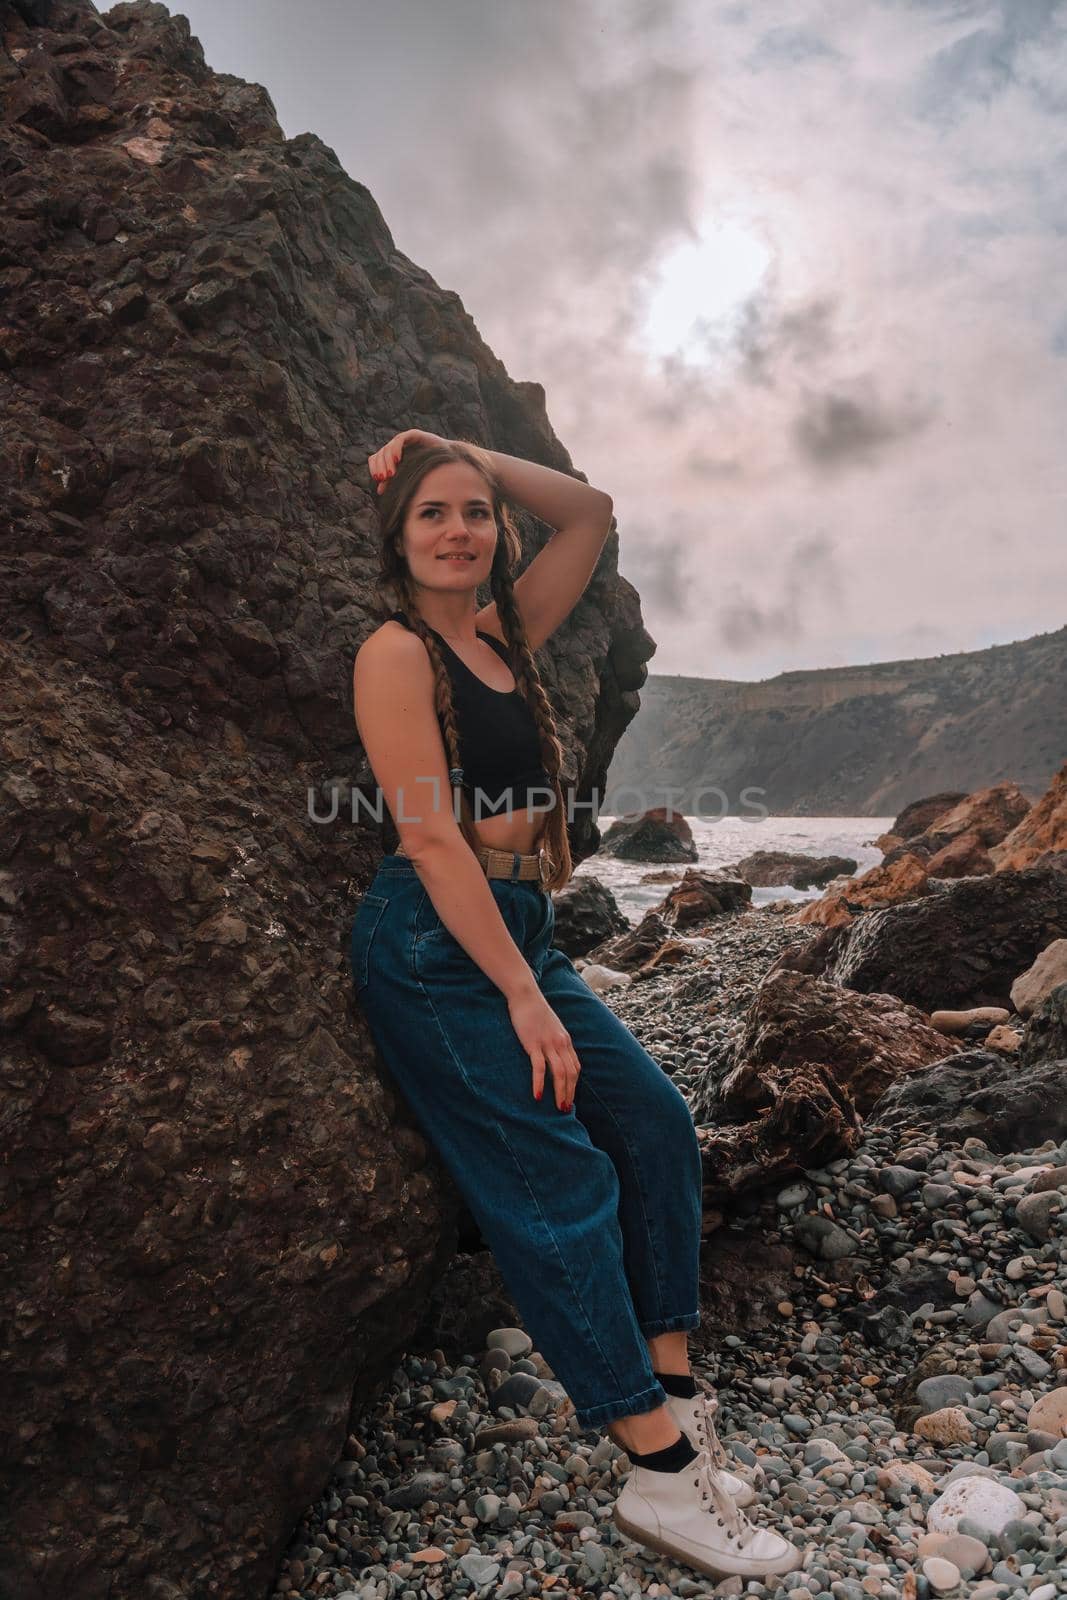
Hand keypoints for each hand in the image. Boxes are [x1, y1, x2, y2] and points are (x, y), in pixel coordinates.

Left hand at [368, 429, 445, 492]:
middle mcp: (396, 447)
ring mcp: (404, 439)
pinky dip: (396, 449)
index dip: (374, 468)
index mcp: (391, 456)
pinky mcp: (413, 434)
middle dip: (380, 467)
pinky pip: (400, 440)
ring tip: (391, 474)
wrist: (449, 460)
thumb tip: (379, 490)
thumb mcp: (409, 477)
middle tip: (383, 478)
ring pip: (388, 448)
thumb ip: (394, 481)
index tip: (378, 480)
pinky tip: (397, 460)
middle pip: (380, 453)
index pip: (376, 459)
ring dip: (387, 461)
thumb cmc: (430, 470)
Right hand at [507, 986, 581, 1110]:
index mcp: (565, 1041)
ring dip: (560, 1092)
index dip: (574, 1085)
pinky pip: (539, 1067)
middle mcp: (560, 1044)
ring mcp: (548, 1044)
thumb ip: (554, 1041)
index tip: (569, 1098)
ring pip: (559, 1073)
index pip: (575, 1067)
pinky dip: (539, 1082)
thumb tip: (554, 1055)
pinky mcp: (533, 1044)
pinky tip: (538, 1096)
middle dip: (569, 1093)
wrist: (526, 996)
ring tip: (558, 1107)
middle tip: (565, 1109)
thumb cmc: (535, 1011)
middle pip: (570, 1073)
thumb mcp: (550, 1027)